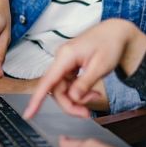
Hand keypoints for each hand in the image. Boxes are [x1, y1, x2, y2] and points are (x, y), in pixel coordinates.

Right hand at [23, 19, 145, 119]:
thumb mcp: (100, 66)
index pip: (47, 81)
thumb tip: (73, 98)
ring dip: (77, 98)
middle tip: (87, 113)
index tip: (28, 114)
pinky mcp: (70, 65)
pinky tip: (92, 92)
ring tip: (96, 97)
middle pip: (57, 90)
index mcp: (66, 56)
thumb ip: (85, 83)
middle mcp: (62, 58)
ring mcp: (65, 62)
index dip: (37, 99)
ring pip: (63, 89)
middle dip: (71, 104)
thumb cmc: (110, 44)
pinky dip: (80, 92)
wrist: (117, 32)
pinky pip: (69, 84)